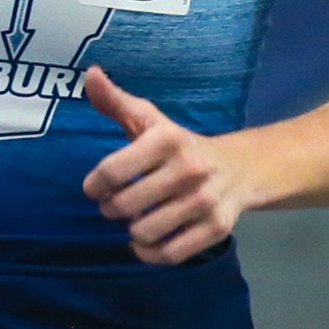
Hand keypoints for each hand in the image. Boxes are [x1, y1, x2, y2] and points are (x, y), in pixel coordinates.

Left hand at [81, 66, 252, 265]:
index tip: (94, 188)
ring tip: (137, 218)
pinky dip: (150, 253)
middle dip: (112, 209)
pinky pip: (169, 254)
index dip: (94, 185)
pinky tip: (148, 241)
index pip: (112, 172)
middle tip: (116, 205)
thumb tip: (90, 74)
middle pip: (124, 206)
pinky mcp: (216, 228)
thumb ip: (114, 100)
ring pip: (144, 232)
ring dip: (133, 230)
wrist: (238, 169)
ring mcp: (205, 200)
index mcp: (167, 139)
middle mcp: (189, 168)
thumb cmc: (178, 145)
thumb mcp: (148, 119)